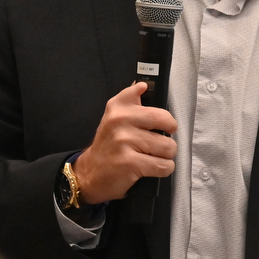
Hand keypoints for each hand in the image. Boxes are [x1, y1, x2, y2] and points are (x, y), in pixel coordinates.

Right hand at [73, 82, 177, 204]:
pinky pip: (163, 165)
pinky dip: (163, 169)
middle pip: (166, 122)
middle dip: (169, 136)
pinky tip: (151, 168)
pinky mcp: (130, 163)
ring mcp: (124, 141)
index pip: (152, 99)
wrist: (89, 174)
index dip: (165, 116)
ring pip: (168, 147)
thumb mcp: (114, 117)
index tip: (163, 124)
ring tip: (153, 156)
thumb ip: (129, 99)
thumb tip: (142, 84)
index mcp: (119, 107)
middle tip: (160, 142)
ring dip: (166, 156)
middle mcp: (120, 120)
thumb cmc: (109, 145)